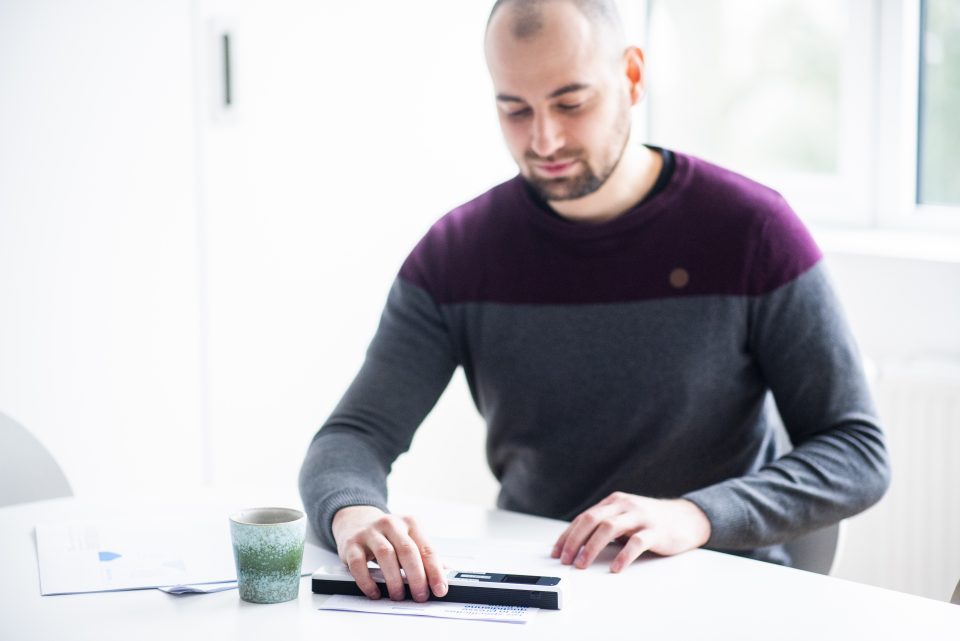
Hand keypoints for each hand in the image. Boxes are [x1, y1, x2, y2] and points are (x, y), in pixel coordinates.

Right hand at [331, 505, 447, 601]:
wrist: (356, 521)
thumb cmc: (388, 536)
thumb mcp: (409, 539)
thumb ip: (425, 556)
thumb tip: (446, 574)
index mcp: (410, 523)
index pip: (427, 548)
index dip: (435, 571)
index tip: (440, 589)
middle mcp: (391, 524)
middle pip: (408, 551)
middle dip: (416, 577)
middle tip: (420, 596)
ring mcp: (370, 532)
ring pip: (385, 555)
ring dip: (394, 580)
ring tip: (398, 595)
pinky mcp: (351, 543)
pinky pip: (359, 564)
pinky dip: (368, 581)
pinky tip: (375, 592)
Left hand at [551, 492, 710, 572]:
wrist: (686, 518)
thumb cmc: (651, 521)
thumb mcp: (625, 517)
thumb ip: (605, 525)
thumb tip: (577, 545)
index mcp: (614, 502)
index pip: (584, 517)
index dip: (568, 535)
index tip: (557, 552)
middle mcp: (625, 505)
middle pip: (592, 520)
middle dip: (574, 540)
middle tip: (565, 559)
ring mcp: (641, 517)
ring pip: (609, 528)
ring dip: (591, 547)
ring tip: (582, 564)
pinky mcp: (656, 531)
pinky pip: (636, 542)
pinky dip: (623, 556)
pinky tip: (615, 568)